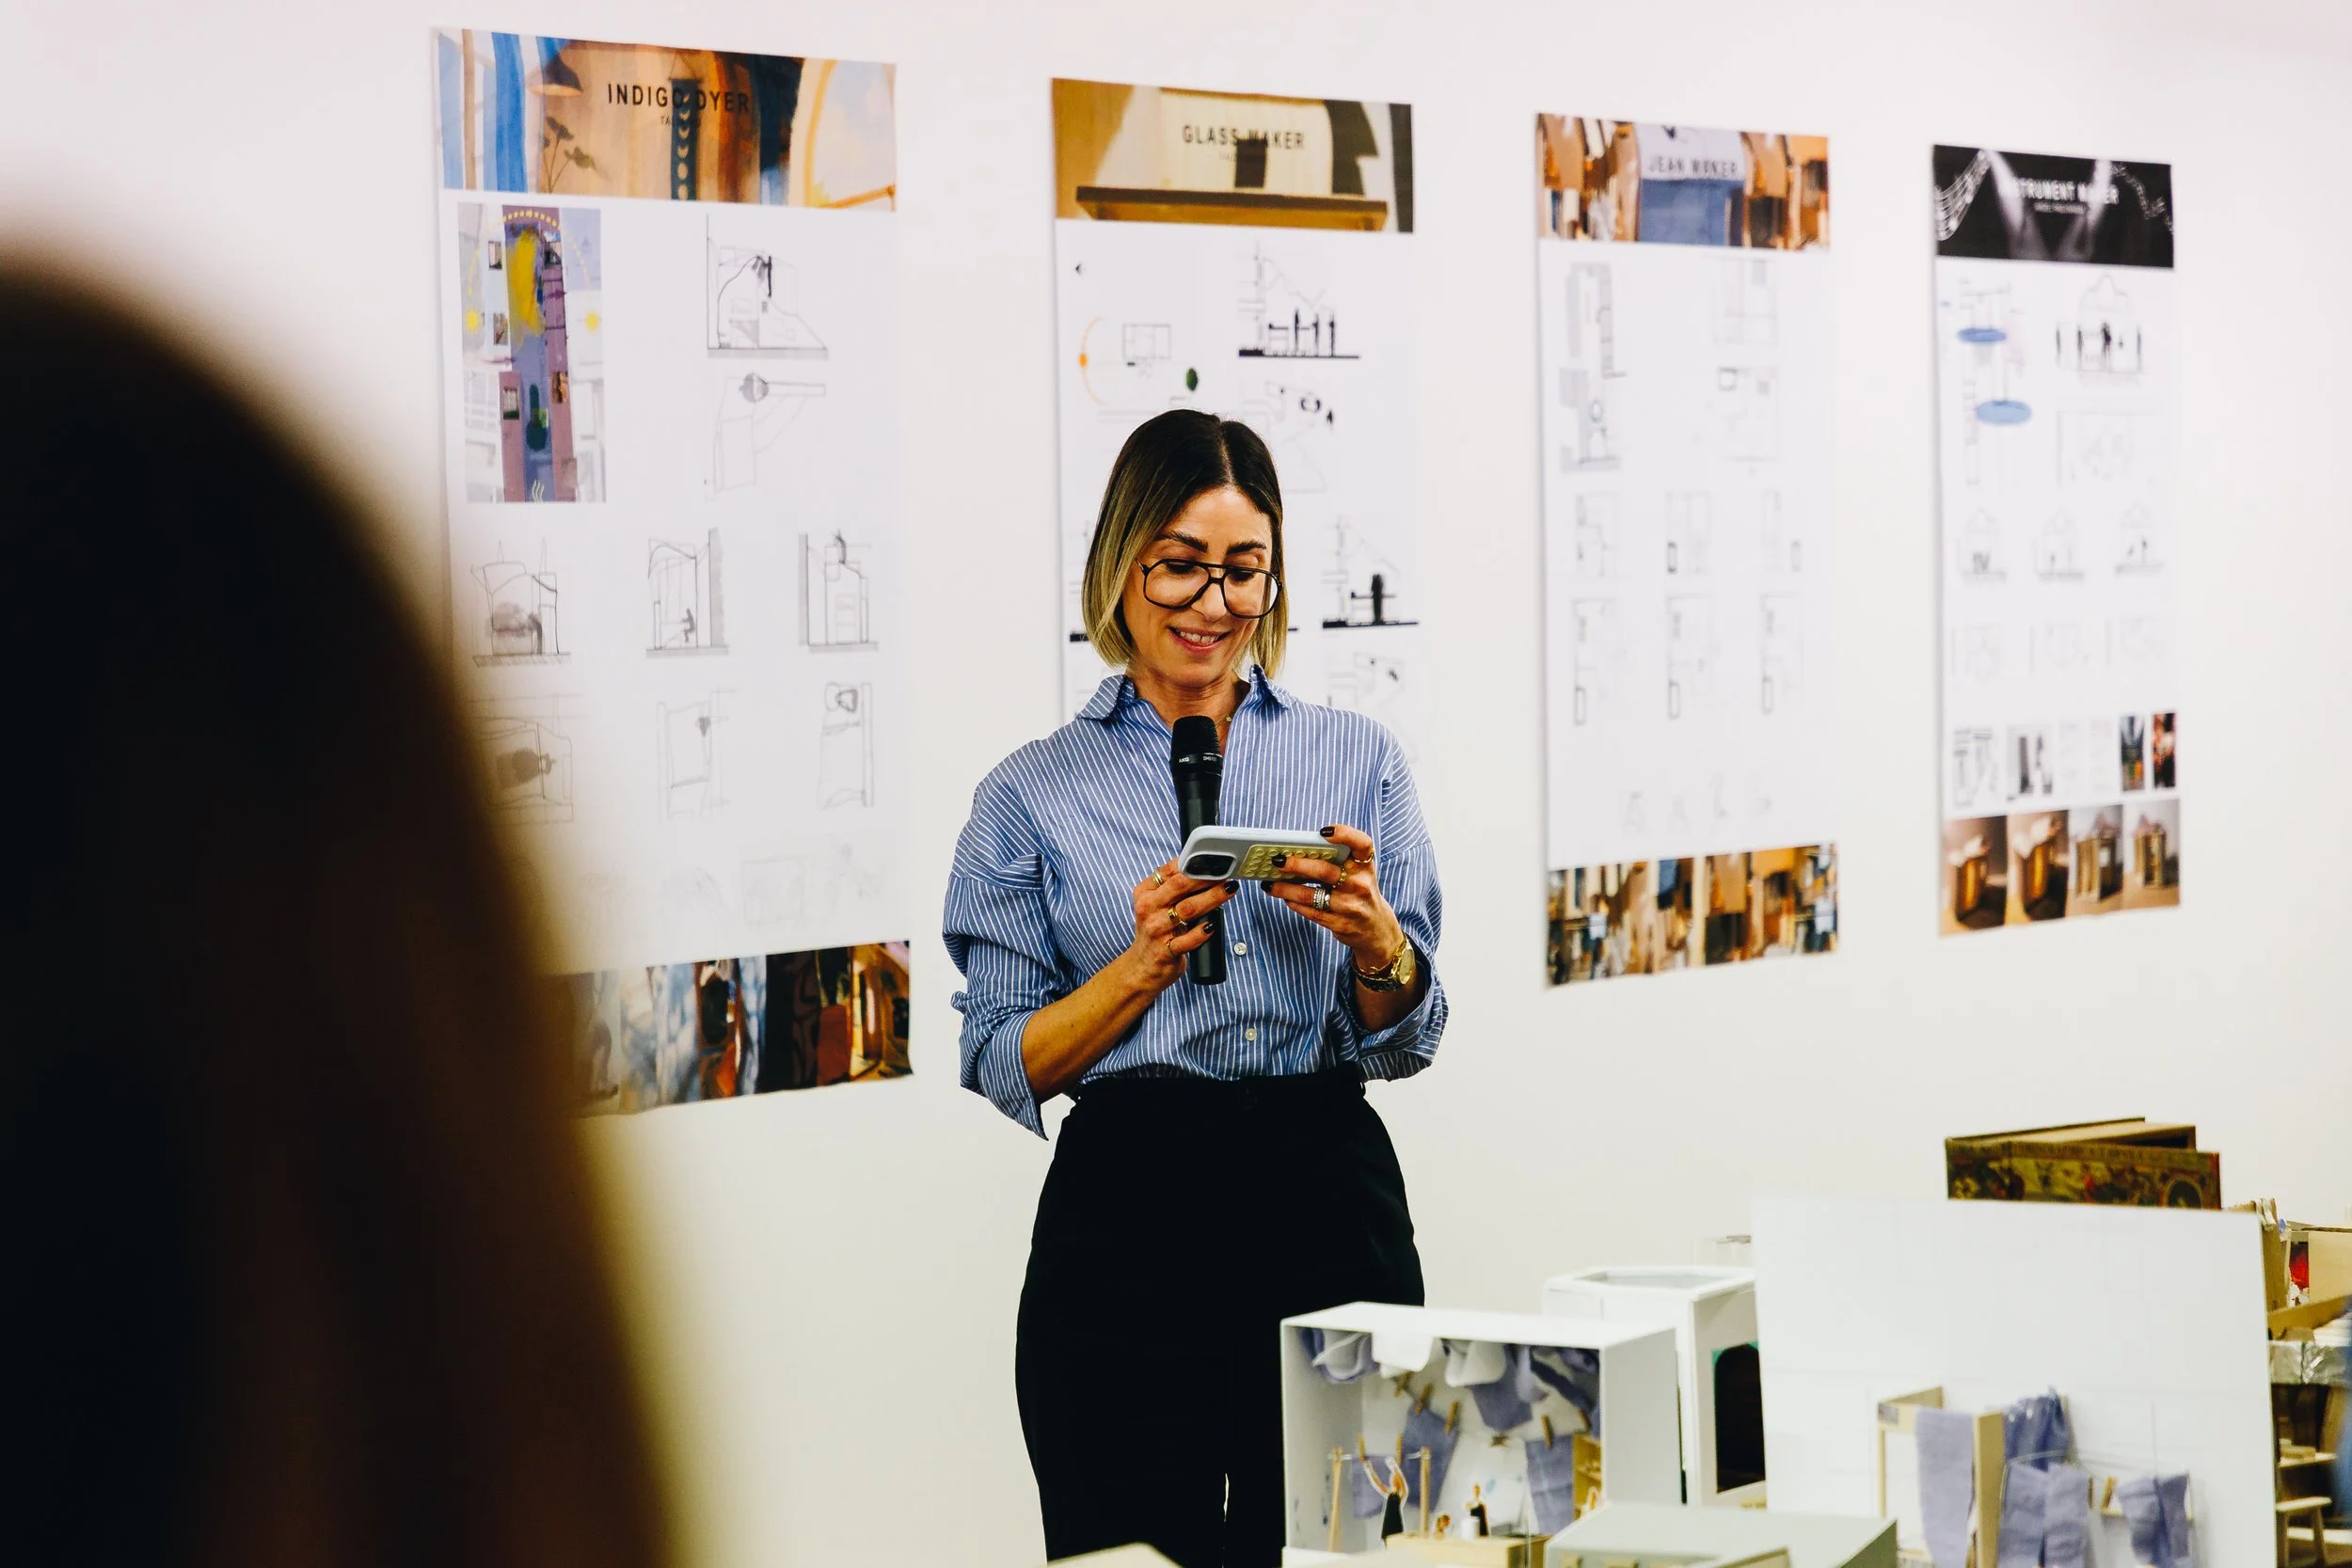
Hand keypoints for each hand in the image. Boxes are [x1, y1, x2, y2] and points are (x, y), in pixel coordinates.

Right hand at [1122, 859, 1237, 992]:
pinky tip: (1212, 926)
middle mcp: (1148, 908)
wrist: (1141, 967)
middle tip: (1226, 872)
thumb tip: (1205, 867)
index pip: (1170, 870)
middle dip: (1207, 877)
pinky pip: (1186, 941)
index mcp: (1145, 892)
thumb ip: (1173, 887)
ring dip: (1212, 898)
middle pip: (1180, 886)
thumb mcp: (1155, 905)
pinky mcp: (1165, 951)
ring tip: (1229, 889)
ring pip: (1187, 910)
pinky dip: (1201, 933)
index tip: (1214, 859)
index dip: (1194, 862)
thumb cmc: (1155, 931)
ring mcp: (1156, 930)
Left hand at [1263, 824, 1404, 969]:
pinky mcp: (1340, 924)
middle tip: (1278, 860)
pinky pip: (1311, 911)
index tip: (1324, 832)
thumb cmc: (1359, 892)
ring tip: (1268, 883)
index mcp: (1365, 866)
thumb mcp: (1358, 873)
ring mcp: (1350, 906)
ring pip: (1312, 895)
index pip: (1362, 844)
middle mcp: (1360, 885)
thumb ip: (1337, 861)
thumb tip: (1297, 851)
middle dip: (1298, 865)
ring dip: (1286, 889)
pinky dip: (1294, 903)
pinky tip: (1284, 897)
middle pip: (1325, 871)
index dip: (1345, 834)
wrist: (1376, 929)